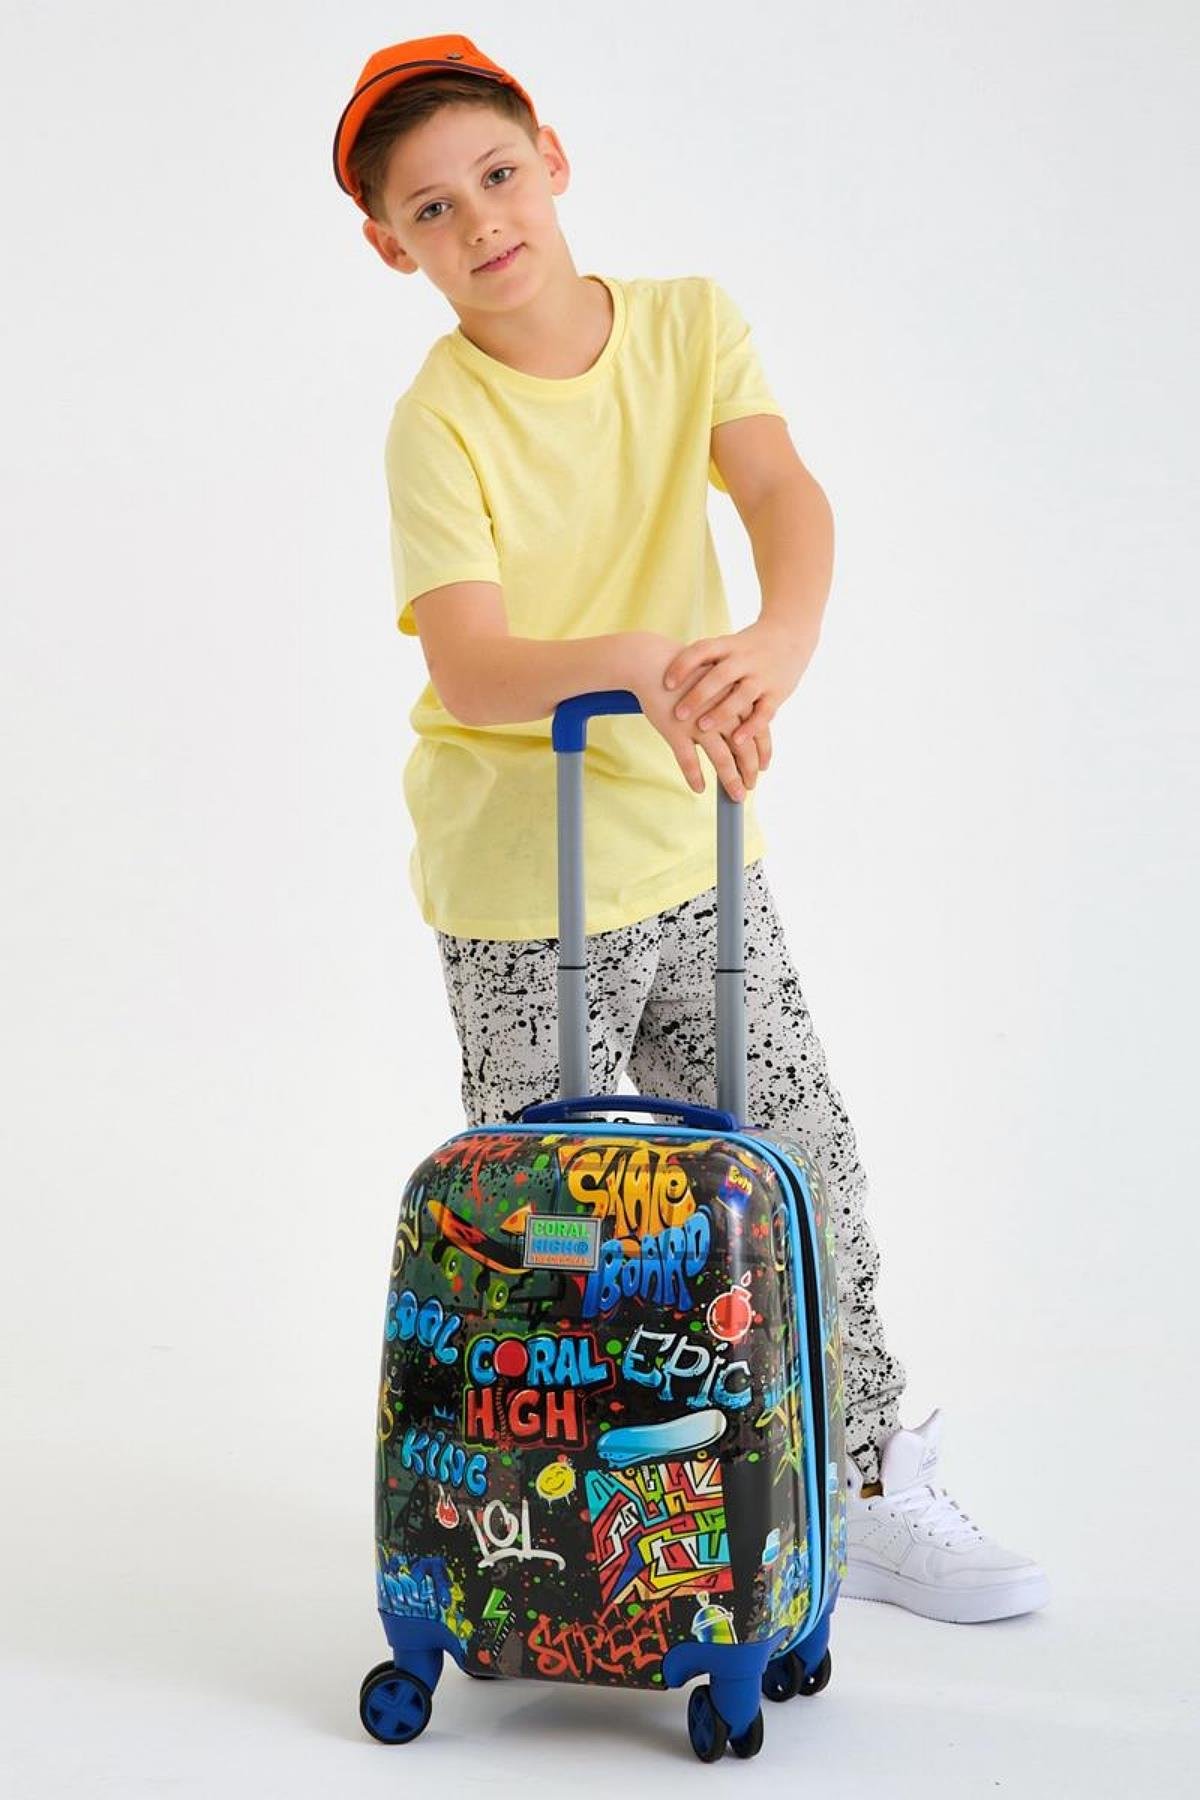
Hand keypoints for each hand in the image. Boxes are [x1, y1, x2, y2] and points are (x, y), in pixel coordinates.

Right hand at [625, 635, 748, 799]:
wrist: (652, 662)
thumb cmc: (685, 674)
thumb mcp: (715, 681)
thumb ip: (729, 701)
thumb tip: (741, 724)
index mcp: (734, 699)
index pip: (758, 730)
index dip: (762, 751)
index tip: (763, 767)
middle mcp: (721, 713)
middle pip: (743, 748)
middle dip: (749, 771)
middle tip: (750, 787)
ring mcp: (698, 724)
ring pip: (722, 758)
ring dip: (731, 781)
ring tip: (736, 796)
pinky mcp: (675, 731)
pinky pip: (688, 760)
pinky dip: (695, 776)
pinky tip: (699, 789)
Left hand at [662, 621, 816, 765]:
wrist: (791, 634)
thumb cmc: (746, 647)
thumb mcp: (726, 646)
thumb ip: (703, 662)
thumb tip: (663, 675)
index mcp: (728, 645)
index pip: (702, 651)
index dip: (683, 665)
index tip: (666, 683)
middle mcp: (745, 659)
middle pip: (720, 676)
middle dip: (698, 695)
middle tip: (678, 714)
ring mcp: (762, 676)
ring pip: (741, 696)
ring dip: (721, 712)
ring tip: (702, 728)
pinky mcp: (778, 692)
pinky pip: (764, 712)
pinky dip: (751, 727)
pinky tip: (737, 742)